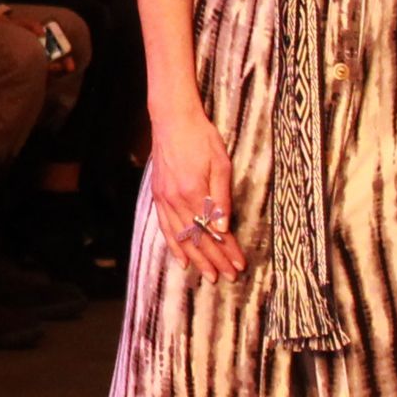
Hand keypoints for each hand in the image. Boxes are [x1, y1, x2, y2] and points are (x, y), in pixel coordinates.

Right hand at [148, 102, 245, 281]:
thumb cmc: (201, 137)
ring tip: (208, 275)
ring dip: (196, 258)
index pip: (213, 230)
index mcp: (194, 192)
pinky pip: (165, 227)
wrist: (172, 119)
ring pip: (181, 237)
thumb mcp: (220, 163)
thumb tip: (223, 228)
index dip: (227, 249)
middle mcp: (176, 200)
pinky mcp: (158, 195)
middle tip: (227, 277)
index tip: (238, 264)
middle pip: (197, 238)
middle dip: (214, 260)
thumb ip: (221, 198)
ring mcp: (164, 199)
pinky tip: (182, 259)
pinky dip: (173, 245)